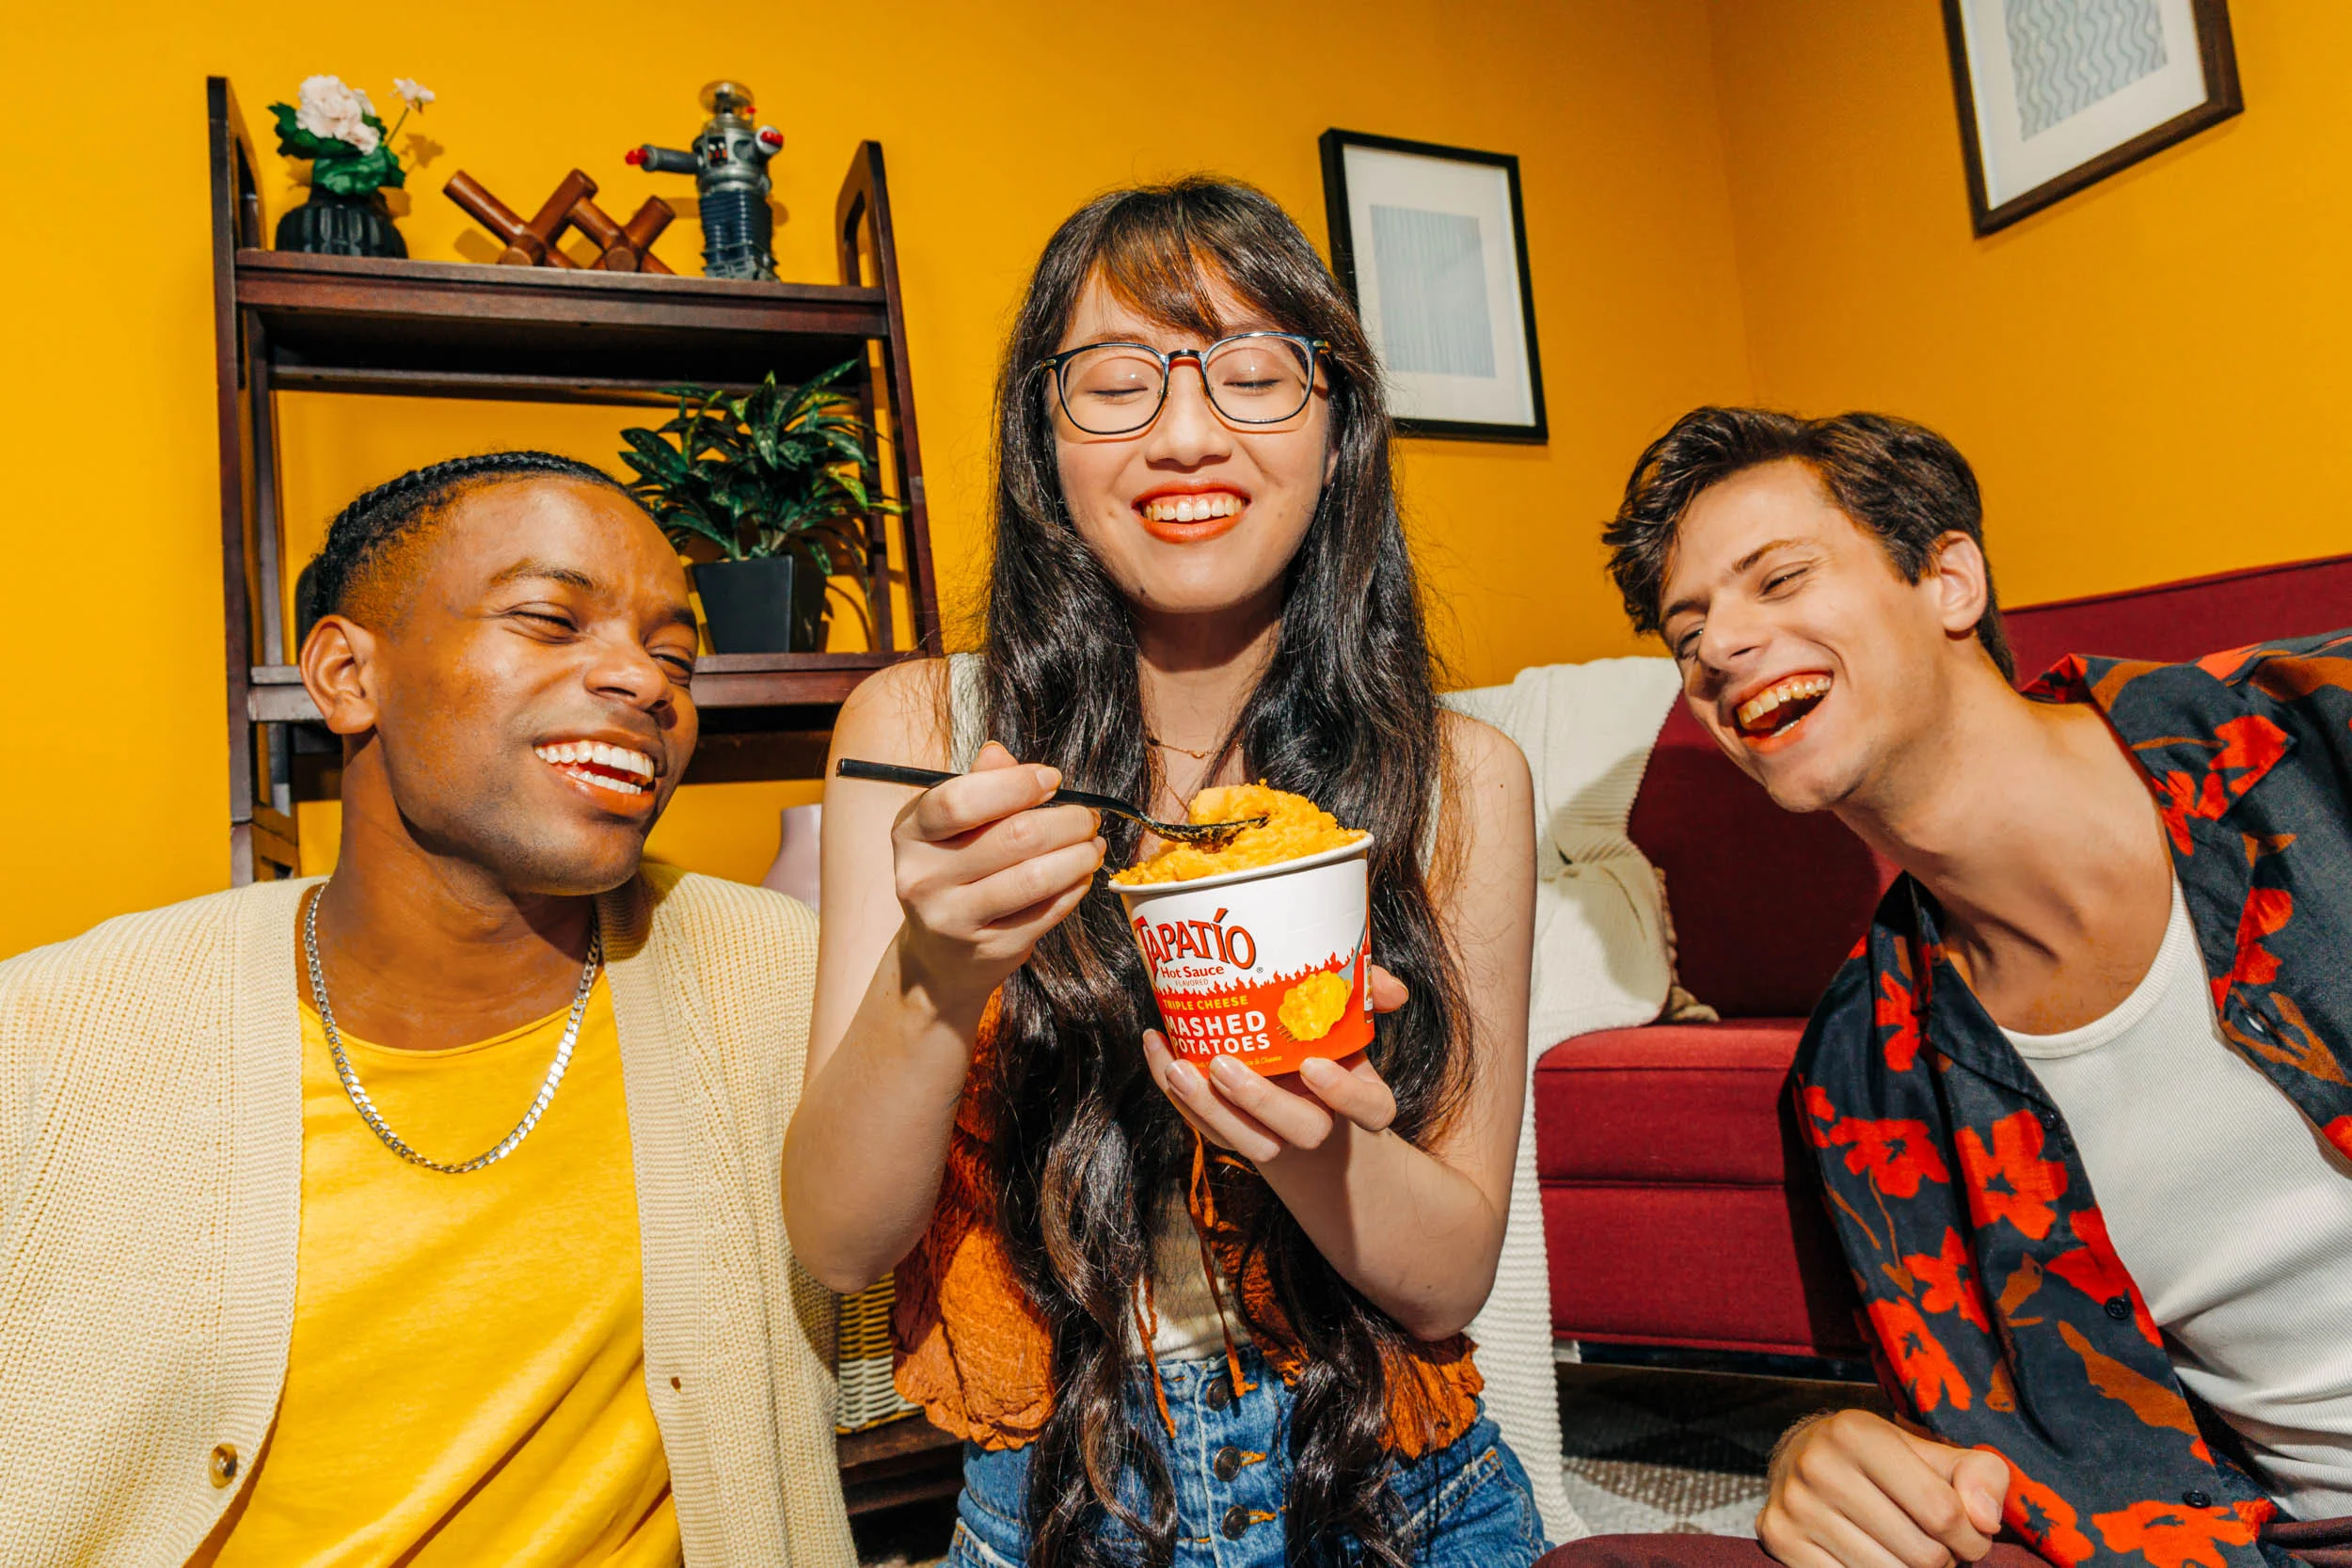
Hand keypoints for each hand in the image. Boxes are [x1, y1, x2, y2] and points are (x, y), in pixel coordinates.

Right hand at [890, 741, 1103, 1019]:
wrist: (940, 956)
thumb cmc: (954, 874)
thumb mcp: (952, 828)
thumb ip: (977, 787)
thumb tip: (999, 753)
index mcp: (911, 834)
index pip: (959, 800)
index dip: (1015, 785)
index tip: (1052, 779)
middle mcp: (923, 877)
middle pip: (1012, 837)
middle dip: (1066, 821)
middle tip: (1088, 817)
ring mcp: (953, 918)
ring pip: (1035, 877)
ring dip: (1079, 856)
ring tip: (1093, 845)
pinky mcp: (988, 949)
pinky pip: (1046, 912)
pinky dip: (1074, 888)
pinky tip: (1081, 875)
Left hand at [1144, 964, 1409, 1162]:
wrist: (1296, 1085)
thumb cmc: (1324, 1041)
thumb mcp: (1349, 1016)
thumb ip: (1367, 993)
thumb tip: (1394, 990)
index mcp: (1359, 1097)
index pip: (1369, 1108)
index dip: (1344, 1094)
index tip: (1313, 1066)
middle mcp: (1320, 1123)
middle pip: (1300, 1133)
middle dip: (1259, 1102)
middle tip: (1223, 1063)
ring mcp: (1275, 1135)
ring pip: (1248, 1142)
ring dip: (1207, 1107)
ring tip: (1177, 1066)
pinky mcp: (1233, 1132)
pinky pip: (1204, 1124)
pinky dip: (1174, 1091)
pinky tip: (1156, 1046)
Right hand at [1760, 1409, 2008, 1567]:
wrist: (1803, 1458)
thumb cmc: (1884, 1460)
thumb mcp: (1931, 1452)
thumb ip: (1980, 1475)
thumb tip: (1986, 1521)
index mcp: (1856, 1434)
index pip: (1943, 1512)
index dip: (1973, 1537)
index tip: (1970, 1536)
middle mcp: (1817, 1465)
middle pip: (1921, 1554)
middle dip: (1944, 1560)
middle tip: (1938, 1547)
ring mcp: (1794, 1506)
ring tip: (1907, 1552)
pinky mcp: (1779, 1540)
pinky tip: (1876, 1559)